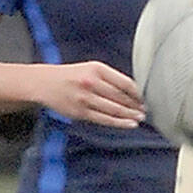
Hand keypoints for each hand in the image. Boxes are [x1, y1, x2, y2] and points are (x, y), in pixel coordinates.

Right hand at [31, 60, 145, 127]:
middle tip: (146, 110)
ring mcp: (85, 99)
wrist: (45, 82)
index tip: (146, 98)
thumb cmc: (72, 75)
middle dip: (135, 105)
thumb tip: (132, 90)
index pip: (124, 82)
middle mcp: (92, 83)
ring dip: (130, 115)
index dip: (137, 92)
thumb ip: (110, 78)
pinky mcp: (80, 112)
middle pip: (120, 97)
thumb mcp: (92, 68)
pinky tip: (129, 124)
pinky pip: (103, 119)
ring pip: (113, 109)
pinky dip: (118, 123)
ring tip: (140, 118)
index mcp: (98, 69)